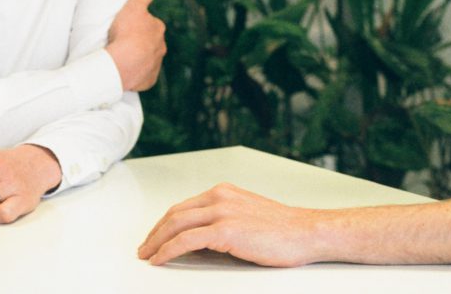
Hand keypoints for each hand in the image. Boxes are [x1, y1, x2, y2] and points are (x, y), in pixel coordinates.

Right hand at [107, 0, 165, 91]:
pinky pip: (143, 75)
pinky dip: (137, 73)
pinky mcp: (148, 79)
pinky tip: (127, 70)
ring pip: (148, 58)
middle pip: (150, 41)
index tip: (128, 25)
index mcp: (158, 29)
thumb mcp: (134, 7)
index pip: (151, 23)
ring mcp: (155, 65)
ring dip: (139, 56)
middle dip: (140, 40)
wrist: (122, 64)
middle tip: (123, 40)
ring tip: (123, 55)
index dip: (139, 23)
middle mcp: (161, 47)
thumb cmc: (127, 34)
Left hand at [138, 183, 323, 266]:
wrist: (306, 232)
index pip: (184, 206)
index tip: (156, 236)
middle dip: (155, 233)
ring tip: (148, 255)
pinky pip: (186, 240)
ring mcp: (222, 211)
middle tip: (145, 248)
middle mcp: (220, 197)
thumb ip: (224, 219)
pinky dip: (168, 250)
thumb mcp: (248, 215)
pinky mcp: (225, 230)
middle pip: (175, 214)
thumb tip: (200, 238)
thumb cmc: (283, 229)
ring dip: (157, 242)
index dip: (165, 223)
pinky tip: (161, 259)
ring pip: (176, 225)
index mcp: (224, 192)